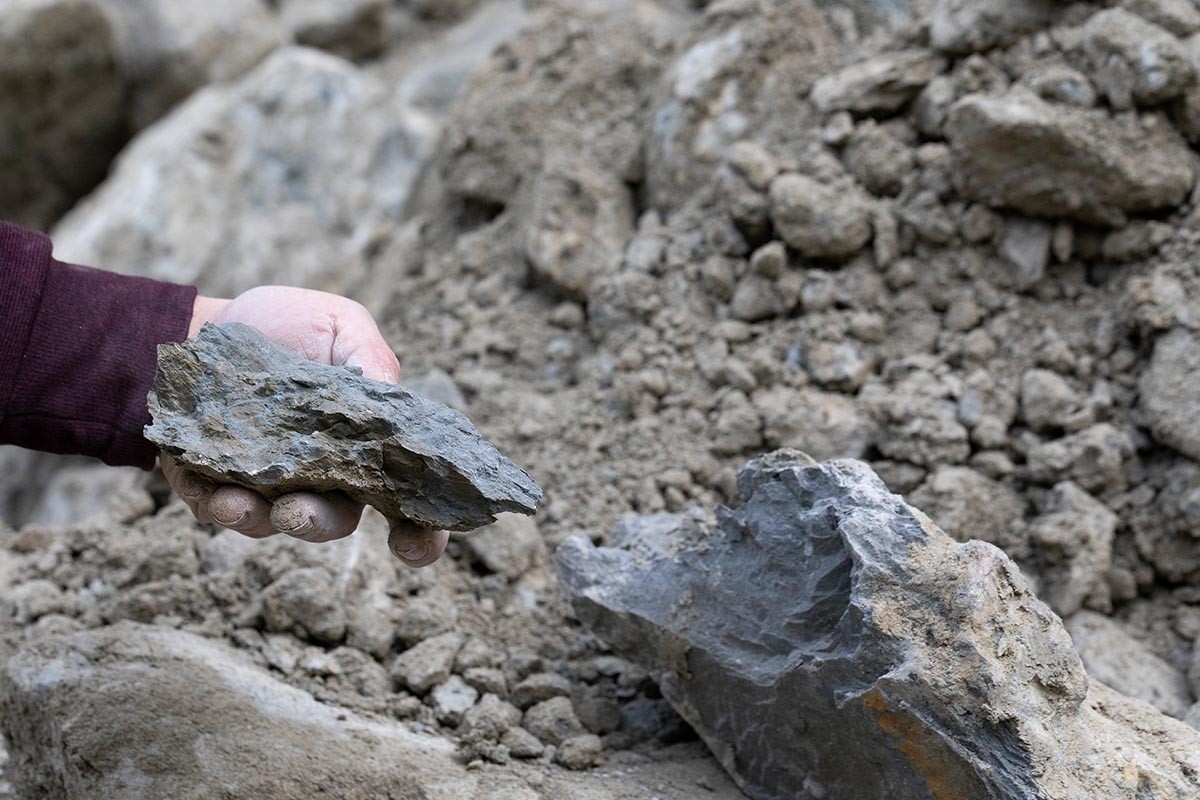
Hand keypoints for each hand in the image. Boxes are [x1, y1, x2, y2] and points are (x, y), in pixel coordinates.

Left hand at [162, 286, 448, 566]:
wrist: (208, 325)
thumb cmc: (288, 324)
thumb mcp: (340, 324)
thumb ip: (370, 358)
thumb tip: (391, 391)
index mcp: (368, 447)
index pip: (406, 505)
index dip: (420, 534)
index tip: (413, 544)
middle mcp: (324, 476)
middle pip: (335, 520)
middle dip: (317, 523)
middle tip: (297, 513)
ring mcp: (270, 486)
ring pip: (271, 522)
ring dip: (255, 518)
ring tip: (234, 503)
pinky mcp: (216, 485)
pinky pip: (215, 507)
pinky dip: (209, 499)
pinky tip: (199, 483)